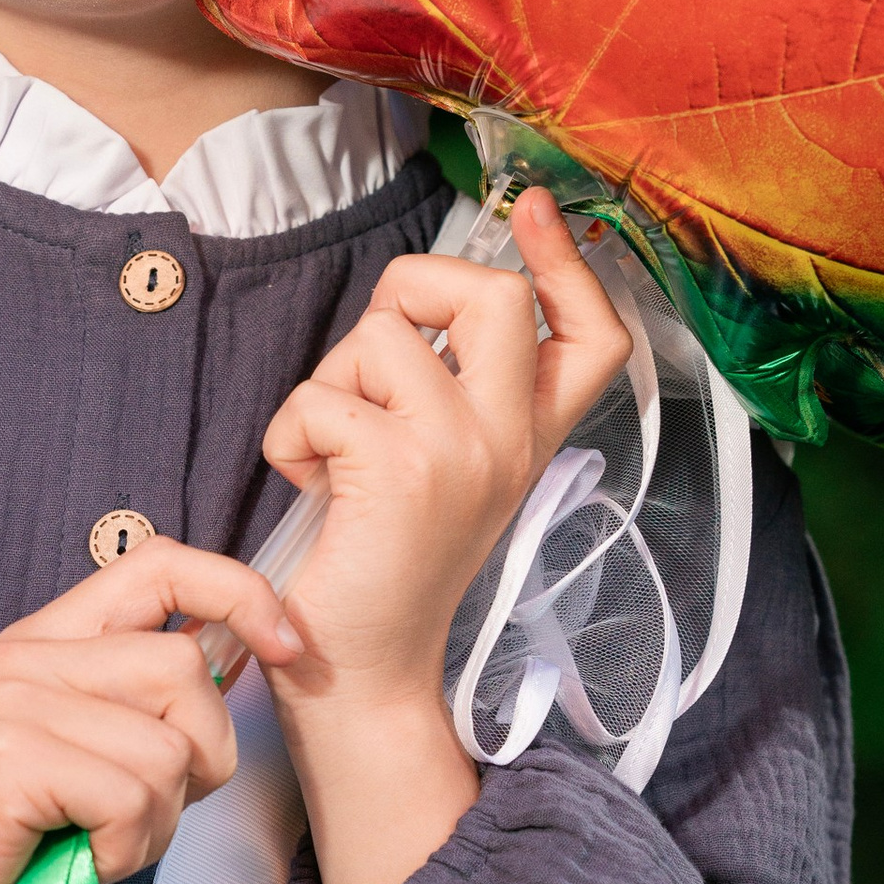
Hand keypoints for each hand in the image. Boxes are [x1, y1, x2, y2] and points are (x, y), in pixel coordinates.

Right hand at [0, 541, 298, 883]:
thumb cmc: (3, 854)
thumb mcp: (79, 758)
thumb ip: (140, 706)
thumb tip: (247, 662)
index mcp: (43, 643)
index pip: (159, 564)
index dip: (239, 593)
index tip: (287, 646)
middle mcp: (24, 656)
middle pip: (183, 669)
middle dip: (199, 759)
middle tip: (140, 815)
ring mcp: (12, 702)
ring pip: (168, 746)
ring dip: (157, 821)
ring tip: (96, 845)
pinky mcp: (9, 759)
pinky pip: (133, 796)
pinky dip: (123, 849)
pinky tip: (78, 863)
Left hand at [260, 186, 630, 883]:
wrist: (362, 672)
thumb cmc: (379, 562)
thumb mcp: (436, 466)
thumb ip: (446, 391)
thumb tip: (411, 309)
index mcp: (529, 437)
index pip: (592, 333)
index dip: (569, 263)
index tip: (539, 211)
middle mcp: (512, 441)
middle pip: (492, 294)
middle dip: (411, 294)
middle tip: (377, 362)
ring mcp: (465, 453)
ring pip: (382, 337)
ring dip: (330, 385)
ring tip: (334, 456)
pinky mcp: (403, 472)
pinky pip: (323, 397)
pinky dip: (291, 436)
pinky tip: (308, 486)